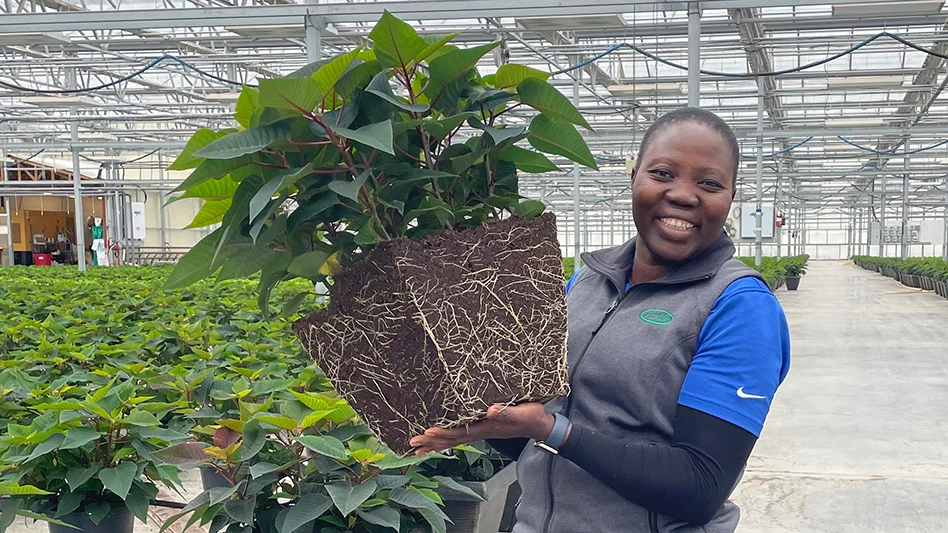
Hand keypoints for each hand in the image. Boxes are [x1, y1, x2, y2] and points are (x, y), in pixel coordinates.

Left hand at [409, 403, 553, 454]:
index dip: (444, 433)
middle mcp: (480, 432)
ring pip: (453, 439)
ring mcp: (480, 431)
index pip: (460, 432)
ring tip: (417, 446)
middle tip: (412, 443)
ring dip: (434, 443)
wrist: (540, 424)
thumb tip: (490, 410)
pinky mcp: (482, 428)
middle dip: (431, 441)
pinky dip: (445, 438)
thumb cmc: (532, 416)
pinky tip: (437, 438)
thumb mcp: (523, 412)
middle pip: (451, 439)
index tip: (428, 432)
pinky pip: (459, 435)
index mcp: (487, 427)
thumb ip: (507, 411)